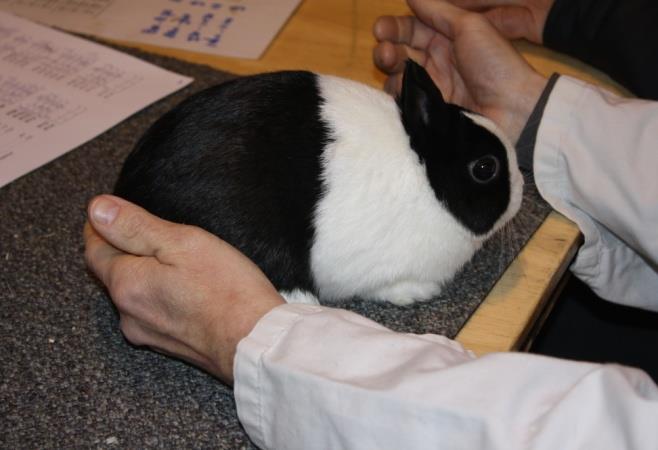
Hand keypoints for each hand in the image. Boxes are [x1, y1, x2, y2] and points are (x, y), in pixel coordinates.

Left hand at [83, 195, 284, 384]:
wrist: (255, 343)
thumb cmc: (226, 290)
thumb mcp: (184, 243)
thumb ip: (136, 226)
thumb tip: (97, 209)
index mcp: (127, 284)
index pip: (95, 249)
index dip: (100, 227)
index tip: (109, 212)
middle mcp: (128, 314)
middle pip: (113, 273)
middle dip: (121, 249)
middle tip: (141, 227)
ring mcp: (148, 333)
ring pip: (134, 293)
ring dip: (142, 273)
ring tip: (168, 255)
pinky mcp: (169, 345)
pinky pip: (153, 311)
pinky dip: (159, 294)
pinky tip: (183, 287)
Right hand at [373, 0, 546, 142]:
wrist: (511, 109)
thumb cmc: (494, 62)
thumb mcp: (470, 26)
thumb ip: (438, 10)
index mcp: (447, 38)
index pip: (411, 28)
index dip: (394, 27)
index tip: (381, 29)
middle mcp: (436, 60)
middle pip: (400, 50)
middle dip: (387, 47)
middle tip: (385, 51)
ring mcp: (431, 85)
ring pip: (398, 74)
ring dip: (390, 68)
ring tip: (392, 66)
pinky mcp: (429, 109)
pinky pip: (404, 99)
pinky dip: (395, 92)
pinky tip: (396, 87)